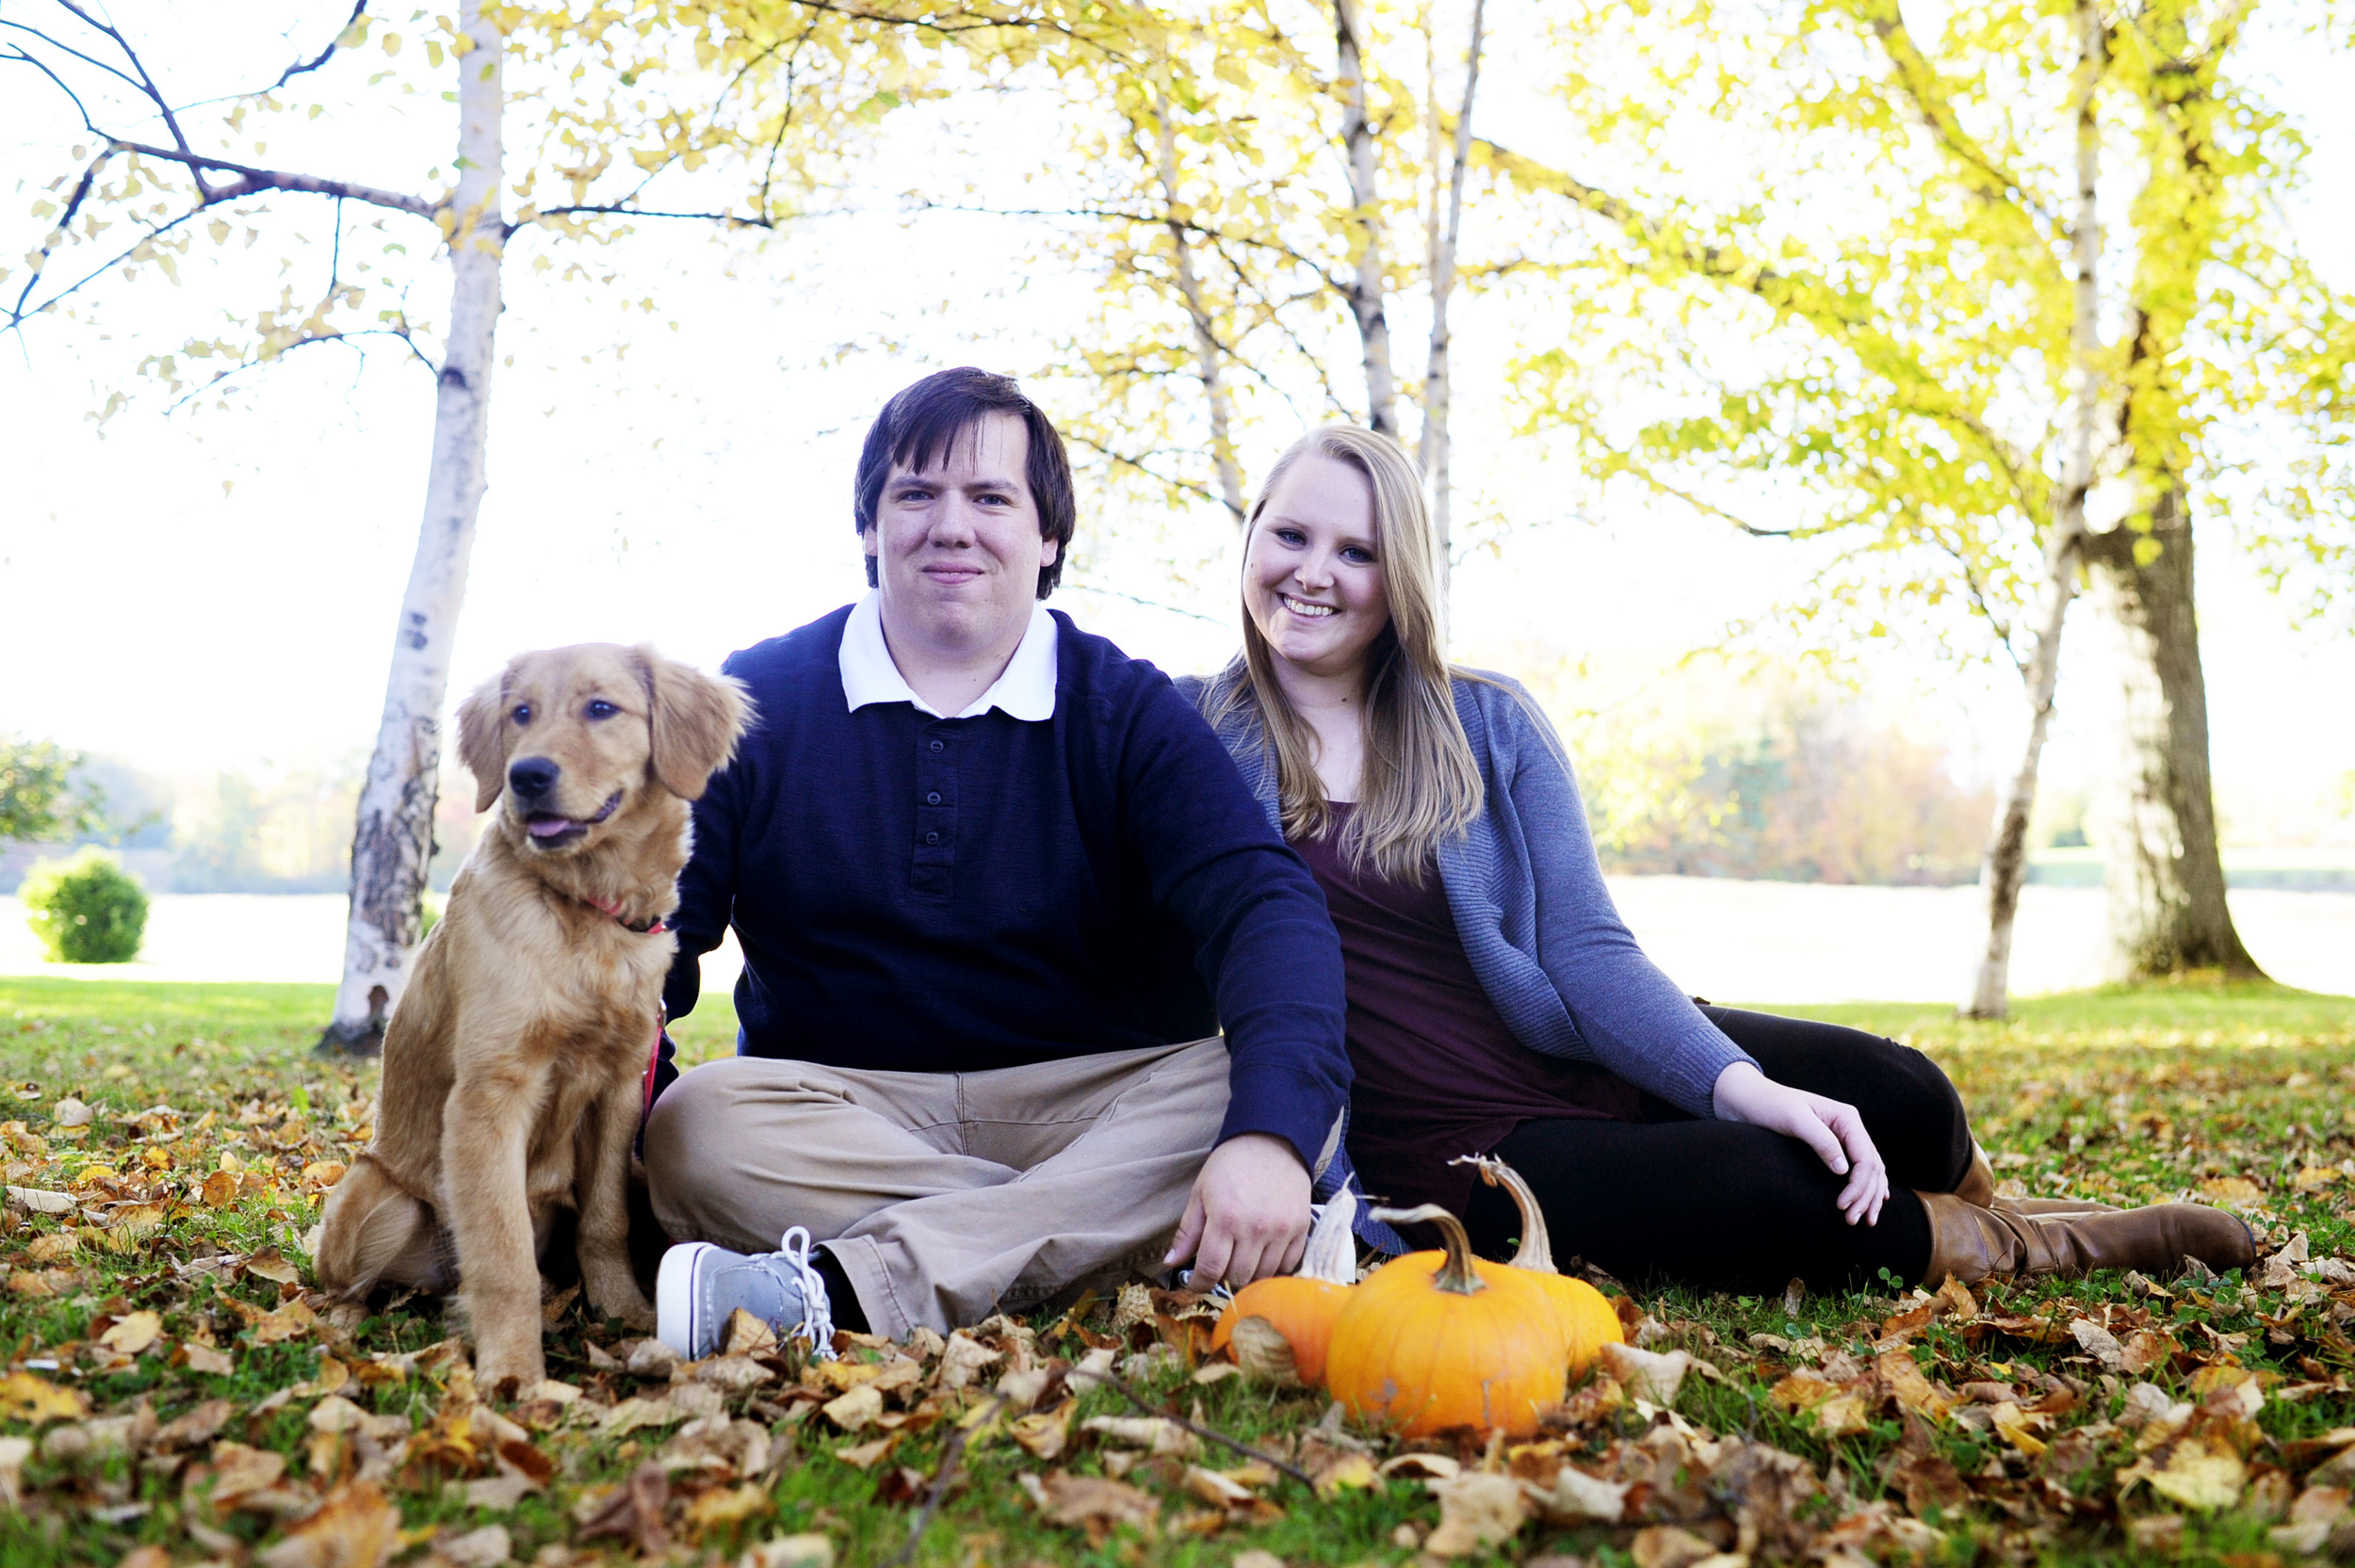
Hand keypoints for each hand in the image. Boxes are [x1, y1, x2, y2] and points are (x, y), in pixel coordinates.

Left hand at [1164, 1133, 1311, 1287]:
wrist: (1272, 1142)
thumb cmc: (1231, 1165)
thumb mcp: (1201, 1193)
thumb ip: (1188, 1232)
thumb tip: (1172, 1262)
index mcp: (1226, 1218)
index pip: (1211, 1269)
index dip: (1200, 1284)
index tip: (1196, 1285)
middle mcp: (1256, 1228)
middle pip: (1238, 1277)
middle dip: (1223, 1279)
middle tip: (1218, 1267)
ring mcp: (1282, 1230)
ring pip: (1263, 1275)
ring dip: (1248, 1275)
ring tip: (1239, 1260)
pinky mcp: (1300, 1228)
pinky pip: (1288, 1265)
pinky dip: (1273, 1267)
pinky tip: (1262, 1255)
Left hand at [1712, 1062, 1888, 1225]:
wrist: (1750, 1100)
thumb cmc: (1770, 1105)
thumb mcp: (1794, 1119)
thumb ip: (1821, 1141)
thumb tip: (1844, 1170)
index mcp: (1847, 1118)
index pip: (1865, 1158)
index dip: (1858, 1185)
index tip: (1842, 1205)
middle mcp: (1850, 1126)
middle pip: (1872, 1167)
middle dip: (1866, 1196)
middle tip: (1852, 1220)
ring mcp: (1845, 1136)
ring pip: (1871, 1170)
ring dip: (1870, 1196)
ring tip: (1865, 1220)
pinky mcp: (1835, 1145)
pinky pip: (1860, 1168)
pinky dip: (1868, 1185)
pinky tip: (1874, 1199)